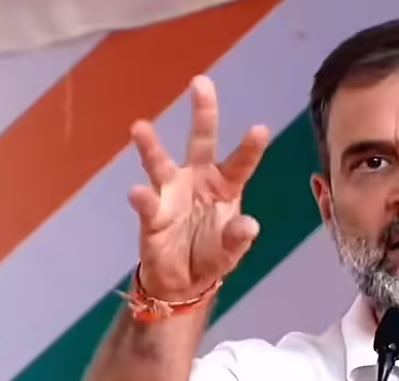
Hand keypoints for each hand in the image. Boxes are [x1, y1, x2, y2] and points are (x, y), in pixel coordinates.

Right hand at [128, 75, 269, 301]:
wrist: (181, 280)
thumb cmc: (211, 255)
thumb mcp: (231, 250)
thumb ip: (238, 238)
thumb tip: (249, 225)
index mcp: (225, 186)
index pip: (241, 163)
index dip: (250, 147)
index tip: (260, 128)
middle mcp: (198, 180)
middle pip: (201, 141)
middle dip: (203, 113)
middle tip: (200, 82)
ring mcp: (172, 193)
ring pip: (161, 163)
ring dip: (150, 147)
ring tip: (139, 127)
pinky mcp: (152, 214)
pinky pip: (147, 204)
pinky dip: (142, 199)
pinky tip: (138, 193)